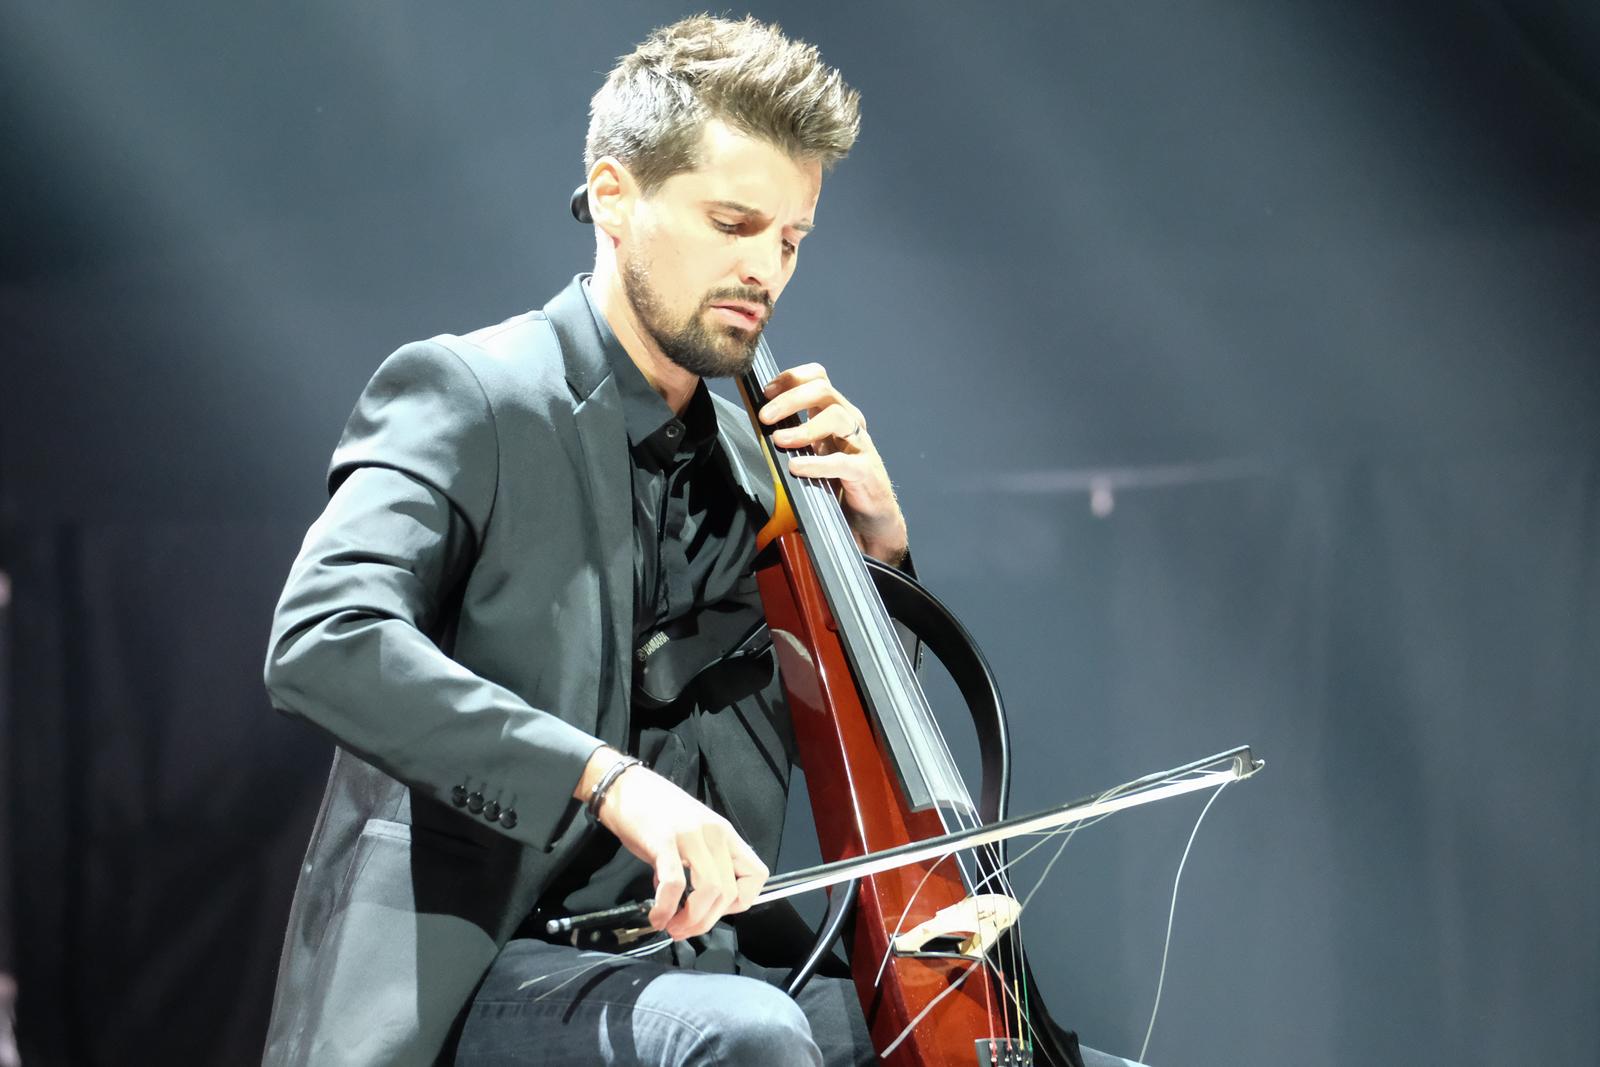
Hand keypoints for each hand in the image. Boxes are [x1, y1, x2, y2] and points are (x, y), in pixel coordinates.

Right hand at [577, 748, 767, 938]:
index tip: (713, 909)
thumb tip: (688, 902)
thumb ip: (697, 866)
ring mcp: (691, 836)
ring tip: (672, 926)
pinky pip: (675, 884)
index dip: (740, 901)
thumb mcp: (691, 836)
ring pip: (710, 890)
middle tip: (683, 930)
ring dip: (691, 919)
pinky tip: (656, 916)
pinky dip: (666, 908)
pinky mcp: (664, 841)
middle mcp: (715, 834)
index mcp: (725, 835)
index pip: (757, 875)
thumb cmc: (656, 812)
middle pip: (730, 892)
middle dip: (707, 921)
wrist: (624, 787)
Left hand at [758, 363, 908, 563]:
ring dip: (802, 427)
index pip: (817, 378)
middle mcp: (850, 422)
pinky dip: (816, 463)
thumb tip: (760, 423)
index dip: (791, 378)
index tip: (766, 391)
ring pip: (836, 417)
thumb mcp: (813, 451)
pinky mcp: (865, 471)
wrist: (870, 519)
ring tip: (779, 441)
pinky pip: (841, 461)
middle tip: (765, 416)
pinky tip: (797, 468)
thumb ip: (794, 434)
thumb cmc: (838, 483)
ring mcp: (860, 445)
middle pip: (823, 390)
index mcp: (836, 413)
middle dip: (790, 398)